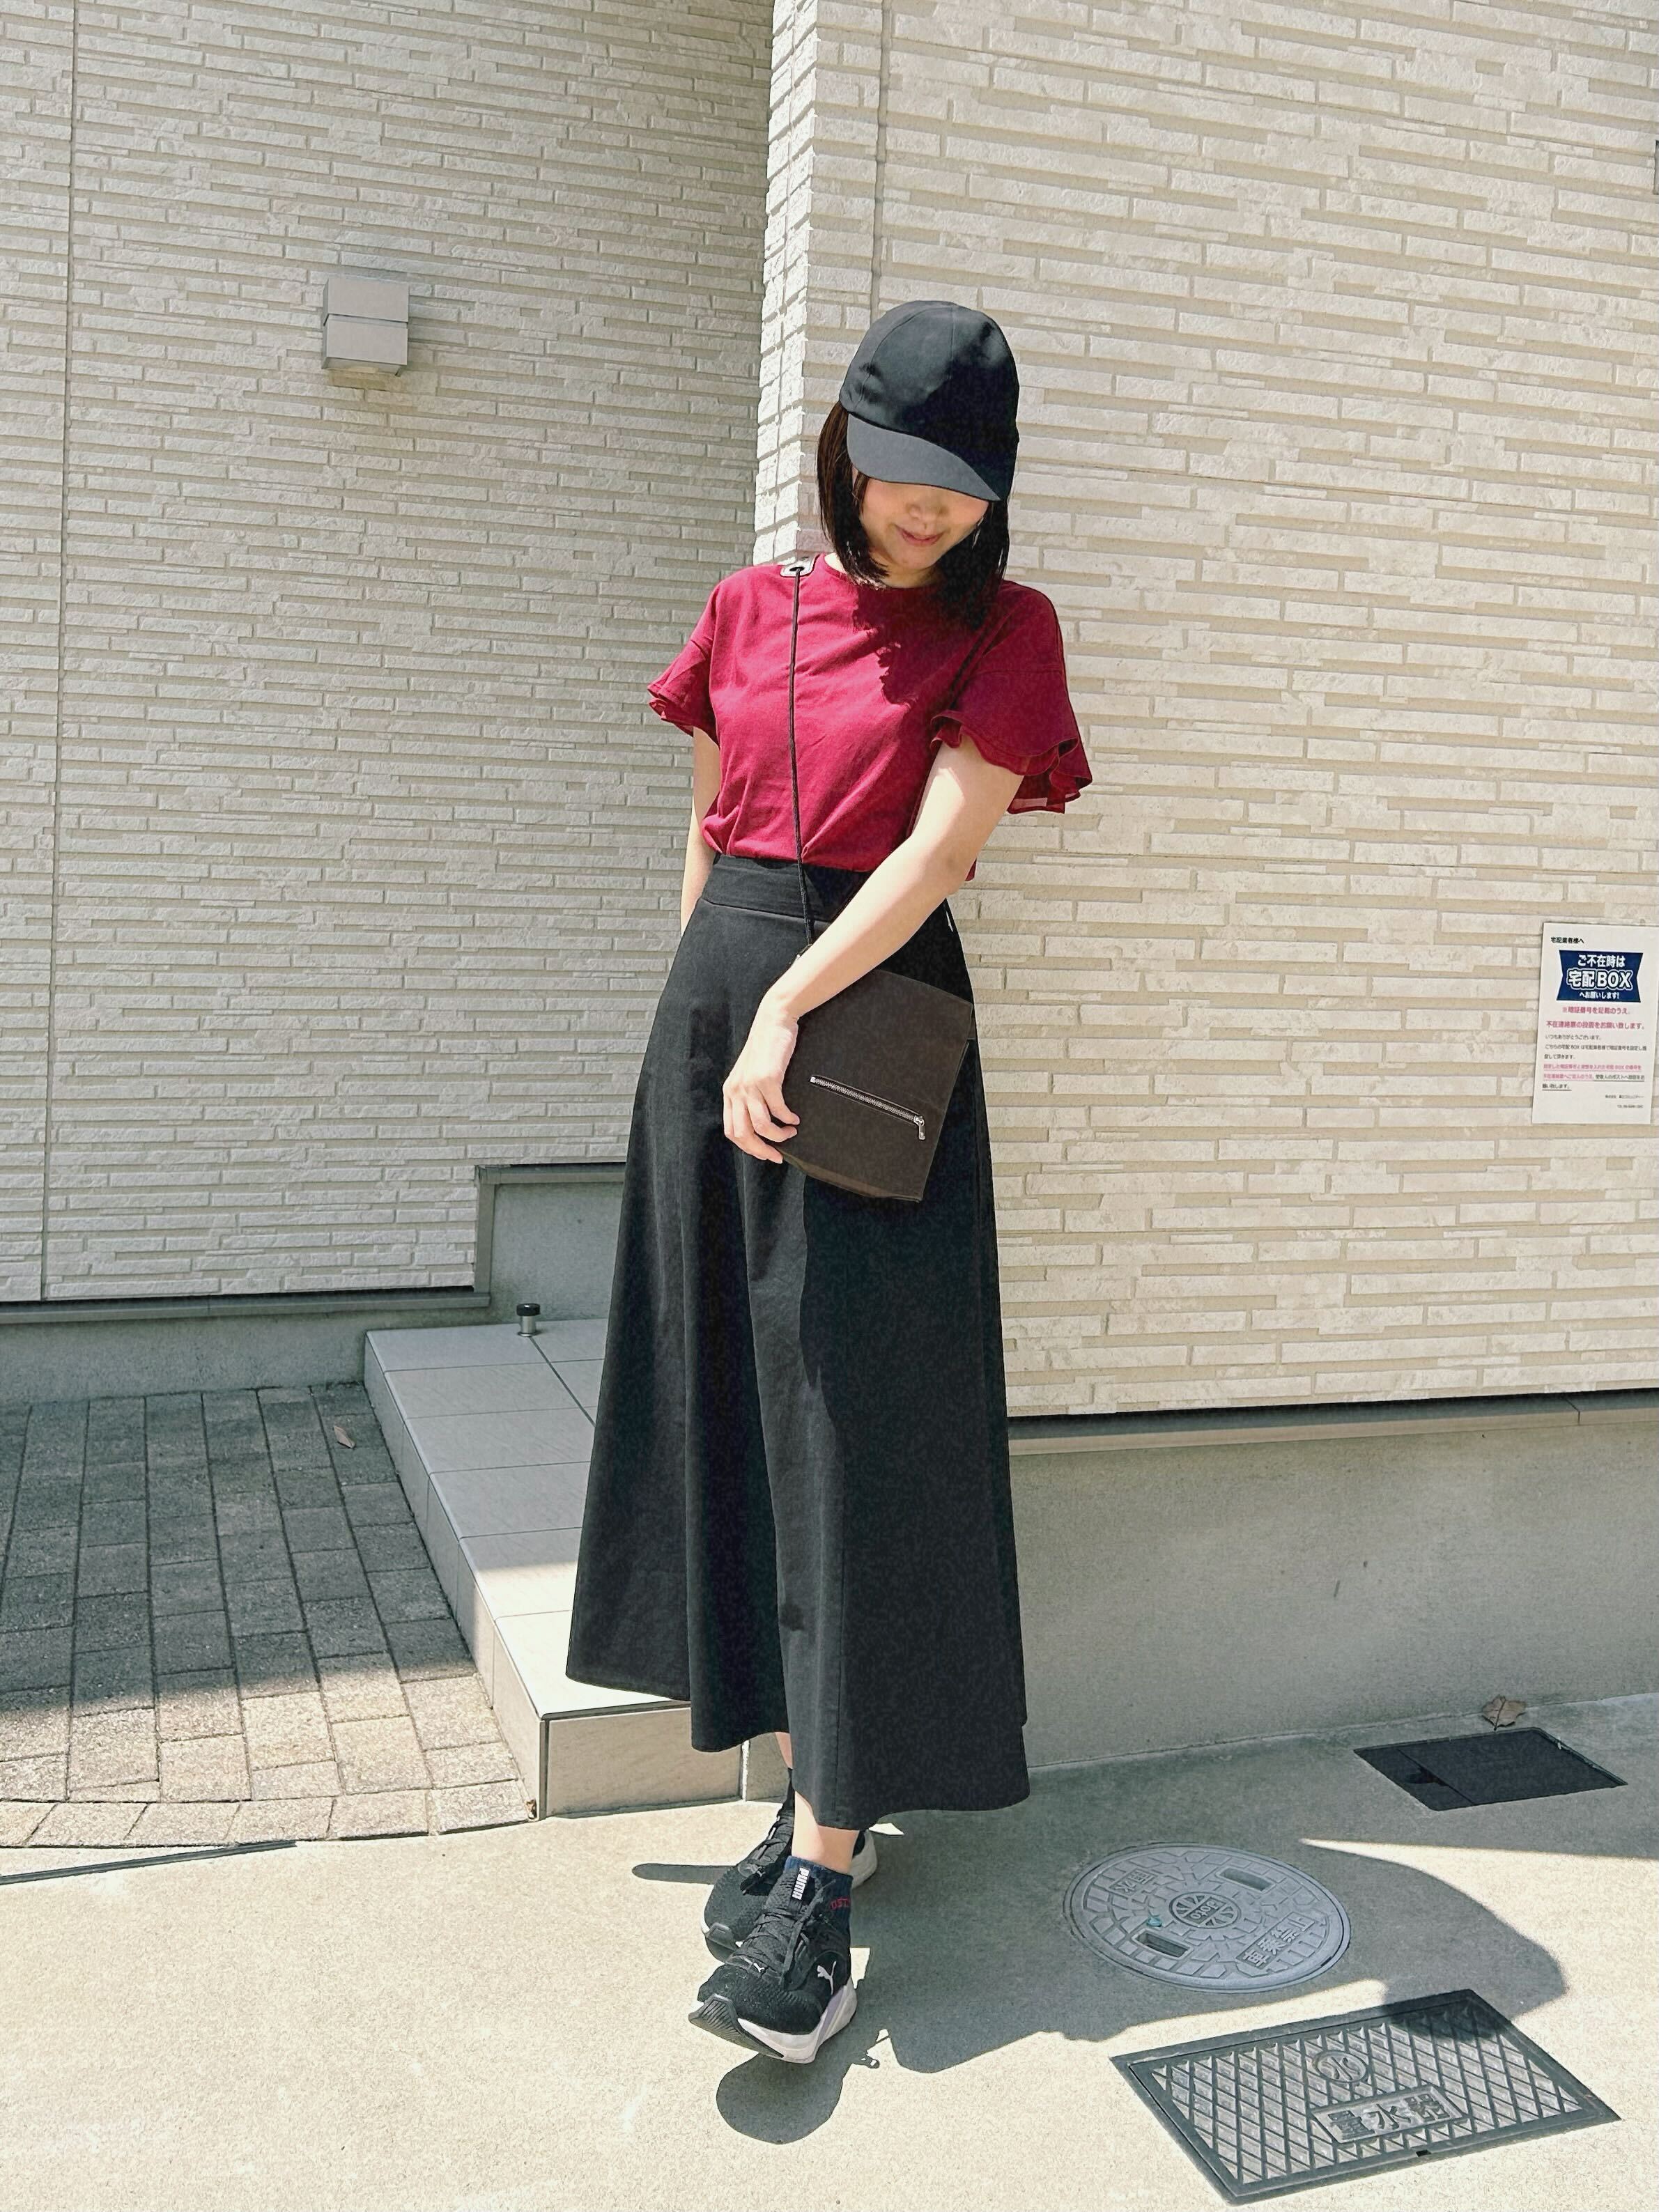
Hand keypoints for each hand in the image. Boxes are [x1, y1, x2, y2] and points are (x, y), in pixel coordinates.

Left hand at [723, 989, 802, 1163]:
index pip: (732, 1131)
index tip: (766, 1153)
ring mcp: (750, 1085)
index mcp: (730, 1092)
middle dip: (761, 1150)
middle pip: (743, 1134)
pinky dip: (787, 1119)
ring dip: (778, 1135)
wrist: (773, 1021)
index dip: (748, 1148)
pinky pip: (777, 1109)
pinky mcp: (767, 1078)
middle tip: (778, 1155)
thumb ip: (751, 1096)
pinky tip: (795, 1118)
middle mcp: (735, 1090)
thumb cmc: (766, 1049)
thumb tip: (763, 1123)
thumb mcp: (751, 1074)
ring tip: (790, 1132)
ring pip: (760, 1125)